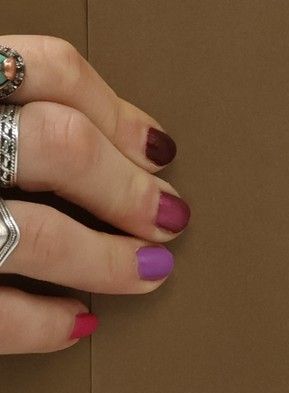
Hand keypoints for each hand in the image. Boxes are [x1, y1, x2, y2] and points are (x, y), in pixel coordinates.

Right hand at [0, 38, 186, 355]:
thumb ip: (15, 108)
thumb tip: (134, 149)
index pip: (48, 69)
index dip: (117, 112)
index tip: (163, 151)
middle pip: (58, 143)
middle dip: (127, 188)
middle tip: (170, 218)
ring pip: (34, 232)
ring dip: (106, 260)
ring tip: (147, 273)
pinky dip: (38, 323)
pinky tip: (75, 323)